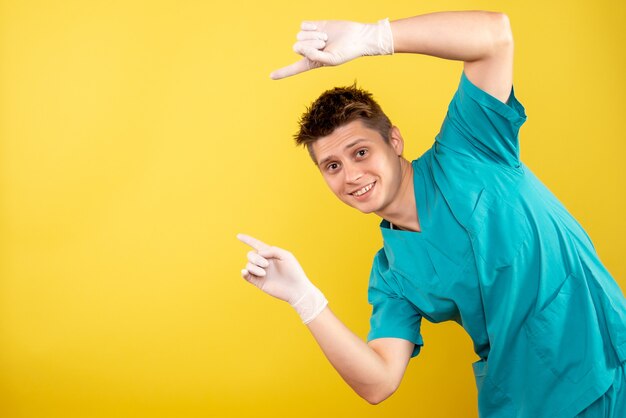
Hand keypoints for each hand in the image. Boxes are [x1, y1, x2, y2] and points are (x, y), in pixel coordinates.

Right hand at [237, 233, 327, 323]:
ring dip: (254, 267)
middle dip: (256, 258)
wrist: (296, 289)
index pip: (257, 244)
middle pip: (251, 255)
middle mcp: (264, 262)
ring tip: (264, 273)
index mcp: (270, 254)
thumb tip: (258, 253)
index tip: (238, 236)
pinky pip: (247, 276)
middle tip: (266, 265)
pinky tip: (245, 272)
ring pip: (248, 265)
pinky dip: (244, 273)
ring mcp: (260, 272)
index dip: (247, 240)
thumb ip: (272, 250)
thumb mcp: (285, 256)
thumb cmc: (294, 271)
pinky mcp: (258, 282)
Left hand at [270, 18, 393, 79]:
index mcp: (312, 62)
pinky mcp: (314, 26)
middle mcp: (309, 50)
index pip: (295, 68)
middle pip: (297, 47)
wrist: (357, 37)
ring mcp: (311, 38)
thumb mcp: (330, 59)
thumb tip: (298, 47)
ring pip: (300, 36)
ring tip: (326, 38)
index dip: (283, 72)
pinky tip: (321, 29)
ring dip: (314, 36)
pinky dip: (312, 27)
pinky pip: (303, 25)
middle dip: (311, 44)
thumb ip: (314, 56)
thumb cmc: (346, 52)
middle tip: (325, 44)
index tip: (271, 76)